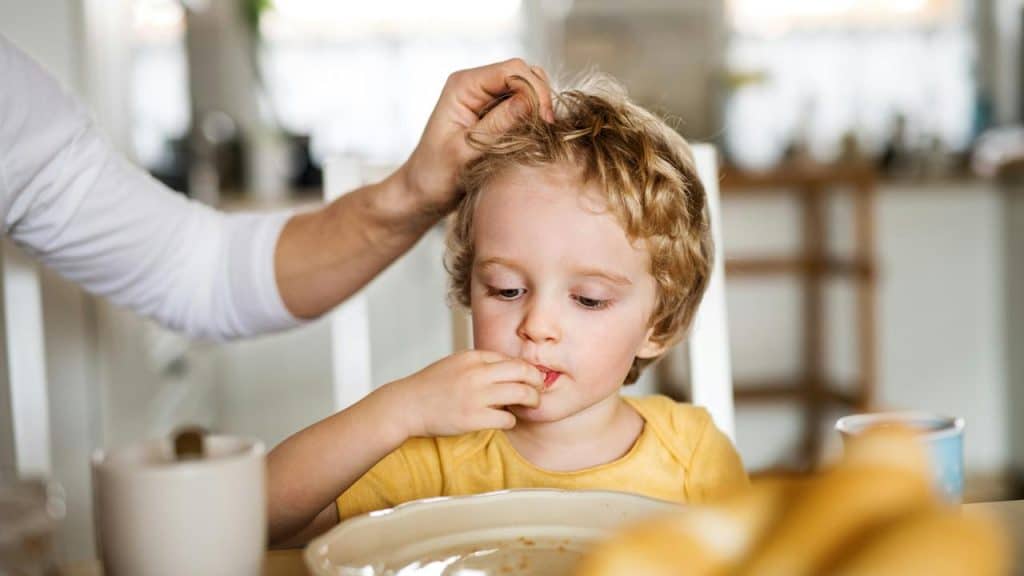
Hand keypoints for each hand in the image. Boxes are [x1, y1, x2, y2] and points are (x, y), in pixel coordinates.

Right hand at [384, 350, 546, 437]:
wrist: (407, 405)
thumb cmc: (431, 386)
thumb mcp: (456, 363)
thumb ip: (481, 364)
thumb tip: (511, 369)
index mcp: (472, 357)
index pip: (512, 359)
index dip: (526, 369)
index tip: (530, 378)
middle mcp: (476, 374)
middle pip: (523, 372)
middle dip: (537, 381)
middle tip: (539, 390)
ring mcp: (475, 396)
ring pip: (521, 394)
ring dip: (531, 400)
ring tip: (530, 405)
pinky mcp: (473, 419)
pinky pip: (508, 419)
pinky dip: (511, 420)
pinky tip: (504, 419)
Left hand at [398, 58, 553, 221]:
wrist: (423, 193)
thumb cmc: (436, 176)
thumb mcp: (466, 152)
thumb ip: (498, 125)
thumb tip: (531, 101)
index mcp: (463, 85)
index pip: (513, 70)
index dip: (535, 91)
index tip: (544, 122)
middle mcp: (476, 85)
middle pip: (524, 74)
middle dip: (540, 98)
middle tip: (546, 130)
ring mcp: (486, 98)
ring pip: (528, 89)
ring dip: (538, 109)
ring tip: (539, 136)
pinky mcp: (494, 114)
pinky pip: (524, 107)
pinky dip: (533, 119)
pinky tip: (532, 139)